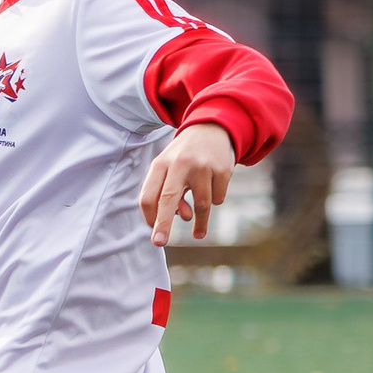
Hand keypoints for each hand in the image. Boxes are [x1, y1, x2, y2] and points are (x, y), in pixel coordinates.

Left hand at [139, 122, 235, 245]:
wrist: (212, 129)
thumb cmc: (184, 157)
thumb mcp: (170, 169)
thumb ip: (169, 193)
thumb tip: (183, 216)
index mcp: (161, 164)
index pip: (148, 195)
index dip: (150, 217)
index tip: (153, 232)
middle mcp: (180, 163)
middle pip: (168, 199)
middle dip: (163, 224)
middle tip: (158, 243)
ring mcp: (203, 166)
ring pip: (200, 205)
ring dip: (199, 222)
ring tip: (197, 233)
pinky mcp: (223, 170)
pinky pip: (218, 199)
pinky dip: (215, 200)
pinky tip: (212, 187)